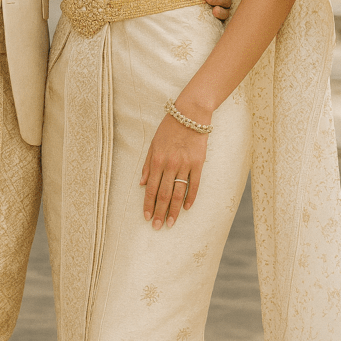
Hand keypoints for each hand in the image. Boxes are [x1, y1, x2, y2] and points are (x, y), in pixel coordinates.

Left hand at [140, 108, 209, 228]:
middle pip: (164, 194)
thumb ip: (148, 164)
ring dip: (174, 210)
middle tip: (157, 227)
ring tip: (170, 223)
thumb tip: (142, 183)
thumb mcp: (154, 143)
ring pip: (178, 193)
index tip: (147, 217)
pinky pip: (194, 185)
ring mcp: (185, 165)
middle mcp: (170, 164)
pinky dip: (190, 198)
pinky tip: (185, 208)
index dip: (148, 204)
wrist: (190, 114)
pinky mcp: (198, 164)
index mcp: (157, 159)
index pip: (151, 188)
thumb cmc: (169, 127)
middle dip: (160, 212)